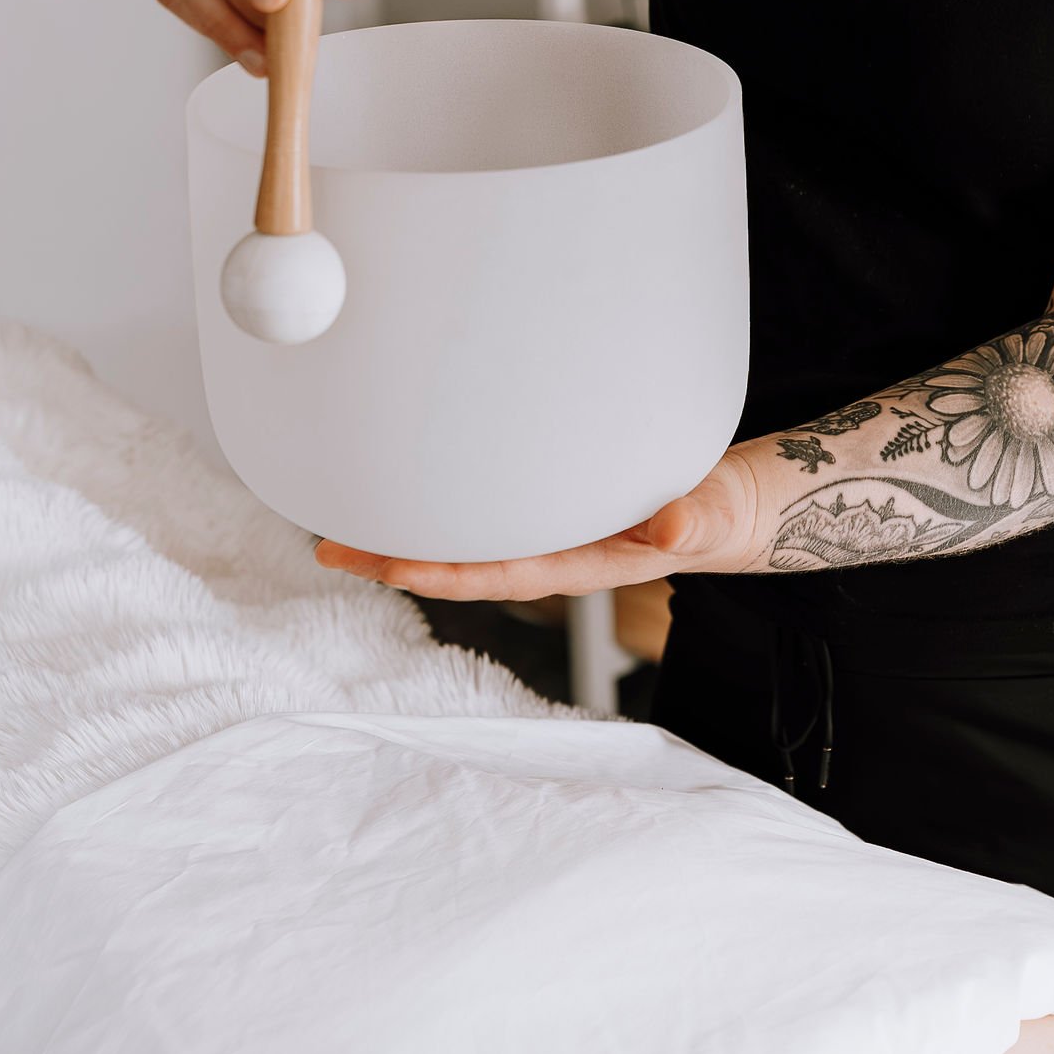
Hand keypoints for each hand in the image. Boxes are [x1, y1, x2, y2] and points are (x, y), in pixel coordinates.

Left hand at [315, 446, 766, 603]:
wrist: (724, 507)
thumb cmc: (715, 512)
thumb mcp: (710, 515)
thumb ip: (691, 522)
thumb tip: (668, 529)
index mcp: (577, 562)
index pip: (495, 573)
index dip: (439, 573)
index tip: (387, 568)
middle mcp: (548, 552)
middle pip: (458, 562)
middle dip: (394, 559)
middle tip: (329, 546)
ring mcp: (542, 532)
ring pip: (461, 537)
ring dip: (404, 531)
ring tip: (343, 518)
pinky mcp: (543, 503)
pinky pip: (479, 508)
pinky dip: (437, 499)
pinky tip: (406, 479)